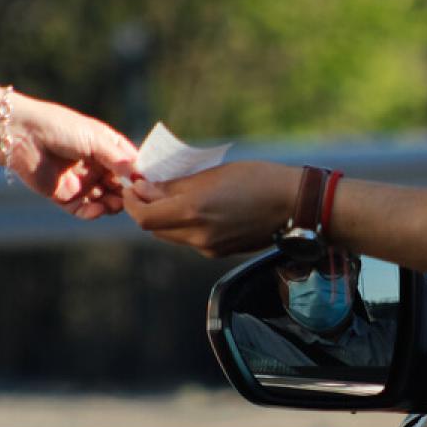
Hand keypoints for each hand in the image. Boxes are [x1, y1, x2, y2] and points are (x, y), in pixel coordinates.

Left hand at [0, 87, 137, 218]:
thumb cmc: (59, 127)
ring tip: (117, 204)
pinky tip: (99, 209)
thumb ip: (118, 158)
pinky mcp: (65, 197)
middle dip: (128, 193)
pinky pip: (85, 210)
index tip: (150, 182)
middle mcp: (96, 166)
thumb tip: (141, 175)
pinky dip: (94, 213)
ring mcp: (82, 182)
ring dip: (114, 204)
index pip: (130, 164)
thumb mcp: (95, 138)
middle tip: (134, 198)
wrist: (21, 135)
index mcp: (106, 147)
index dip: (140, 174)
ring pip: (106, 201)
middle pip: (121, 186)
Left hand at [123, 161, 300, 256]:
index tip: (132, 186)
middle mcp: (198, 235)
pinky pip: (191, 239)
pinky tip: (197, 208)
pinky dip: (184, 225)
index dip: (131, 203)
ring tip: (172, 195)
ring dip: (165, 218)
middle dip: (146, 209)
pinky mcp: (220, 252)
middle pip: (155, 229)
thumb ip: (175, 185)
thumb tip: (144, 188)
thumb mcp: (213, 174)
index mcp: (193, 212)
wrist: (295, 205)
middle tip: (147, 188)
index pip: (144, 217)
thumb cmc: (258, 179)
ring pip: (172, 235)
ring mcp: (209, 247)